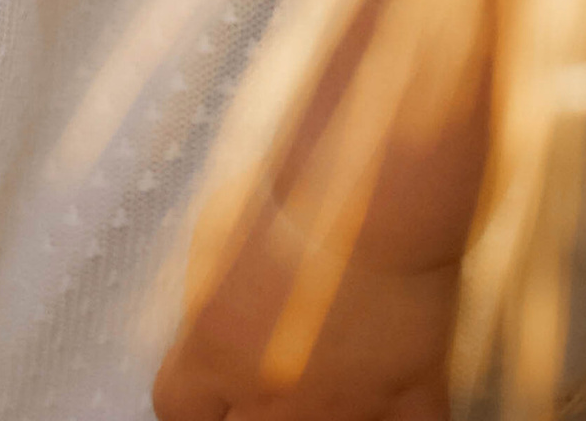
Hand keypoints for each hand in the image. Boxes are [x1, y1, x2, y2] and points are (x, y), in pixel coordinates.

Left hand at [152, 211, 461, 420]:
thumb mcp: (220, 228)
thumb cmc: (298, 189)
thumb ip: (209, 294)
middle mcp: (270, 393)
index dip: (198, 402)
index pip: (178, 410)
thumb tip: (209, 325)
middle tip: (275, 379)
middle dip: (253, 411)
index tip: (214, 389)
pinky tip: (388, 397)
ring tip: (330, 377)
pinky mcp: (407, 400)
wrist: (381, 188)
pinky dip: (393, 419)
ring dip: (323, 415)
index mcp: (215, 348)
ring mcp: (341, 408)